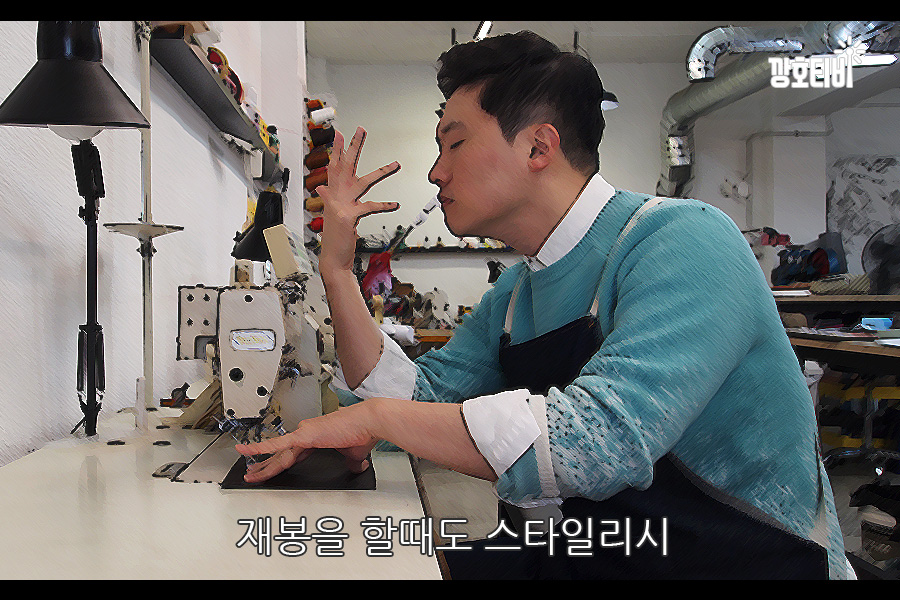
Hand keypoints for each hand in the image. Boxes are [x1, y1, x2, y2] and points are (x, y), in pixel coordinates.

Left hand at [235, 401, 379, 482]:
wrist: (369, 422)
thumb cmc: (363, 433)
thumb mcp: (354, 454)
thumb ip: (352, 462)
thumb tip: (358, 468)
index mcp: (316, 437)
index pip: (293, 453)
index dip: (282, 462)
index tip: (273, 468)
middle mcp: (307, 433)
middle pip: (282, 454)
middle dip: (267, 467)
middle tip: (253, 475)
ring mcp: (304, 433)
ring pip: (278, 454)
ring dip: (263, 466)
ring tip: (250, 474)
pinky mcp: (304, 436)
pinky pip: (278, 444)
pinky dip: (262, 448)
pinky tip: (248, 452)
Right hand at [318, 127, 400, 272]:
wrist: (332, 258)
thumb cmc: (336, 237)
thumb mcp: (332, 214)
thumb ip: (328, 198)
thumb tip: (322, 188)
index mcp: (333, 193)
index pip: (335, 165)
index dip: (338, 149)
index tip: (340, 133)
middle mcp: (336, 195)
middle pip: (346, 165)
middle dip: (354, 146)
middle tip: (361, 130)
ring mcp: (341, 205)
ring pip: (364, 182)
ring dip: (381, 172)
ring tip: (396, 164)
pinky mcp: (349, 216)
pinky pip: (370, 206)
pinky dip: (384, 205)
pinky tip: (395, 204)